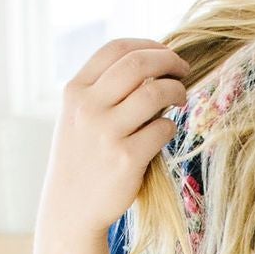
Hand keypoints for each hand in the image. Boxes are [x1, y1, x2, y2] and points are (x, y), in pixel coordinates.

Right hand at [37, 38, 188, 241]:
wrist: (70, 208)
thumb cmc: (83, 157)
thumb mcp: (79, 116)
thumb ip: (104, 89)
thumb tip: (154, 63)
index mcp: (75, 91)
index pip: (116, 49)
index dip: (149, 45)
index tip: (166, 54)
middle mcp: (88, 107)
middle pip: (138, 63)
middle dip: (169, 61)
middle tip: (184, 70)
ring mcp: (106, 133)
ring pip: (155, 92)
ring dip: (177, 91)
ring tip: (181, 99)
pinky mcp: (126, 159)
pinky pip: (162, 129)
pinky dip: (170, 126)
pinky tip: (165, 132)